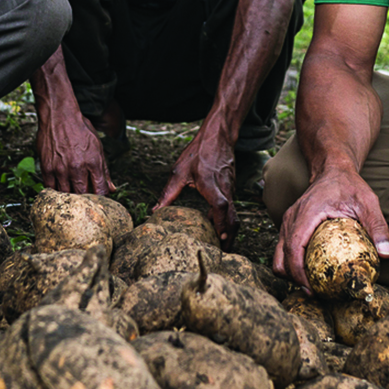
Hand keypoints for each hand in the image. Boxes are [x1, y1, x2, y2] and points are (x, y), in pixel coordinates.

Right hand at [36, 106, 113, 195]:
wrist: (59, 116)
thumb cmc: (80, 130)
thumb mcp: (98, 147)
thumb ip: (104, 171)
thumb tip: (112, 188)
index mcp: (93, 162)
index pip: (100, 190)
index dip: (100, 198)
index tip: (99, 199)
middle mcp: (77, 168)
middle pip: (83, 195)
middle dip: (85, 199)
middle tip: (85, 198)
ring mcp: (61, 169)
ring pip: (66, 194)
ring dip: (70, 196)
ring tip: (72, 193)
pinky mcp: (47, 168)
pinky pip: (51, 188)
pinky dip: (56, 191)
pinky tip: (60, 188)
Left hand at [156, 126, 236, 246]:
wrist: (218, 136)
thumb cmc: (198, 152)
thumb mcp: (179, 171)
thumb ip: (168, 193)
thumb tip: (155, 211)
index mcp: (211, 184)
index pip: (220, 205)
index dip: (220, 223)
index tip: (219, 238)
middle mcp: (225, 188)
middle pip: (232, 217)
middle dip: (229, 237)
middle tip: (221, 253)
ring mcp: (230, 189)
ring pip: (233, 214)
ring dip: (228, 231)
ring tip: (219, 246)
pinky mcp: (231, 189)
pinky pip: (231, 208)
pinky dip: (227, 220)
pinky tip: (216, 228)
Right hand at [272, 166, 388, 292]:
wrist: (333, 169)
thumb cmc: (349, 185)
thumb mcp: (368, 202)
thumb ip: (377, 227)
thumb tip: (386, 254)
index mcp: (306, 214)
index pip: (294, 247)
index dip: (298, 272)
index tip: (311, 289)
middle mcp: (291, 219)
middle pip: (280, 257)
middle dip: (293, 278)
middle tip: (314, 293)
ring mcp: (288, 222)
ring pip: (278, 255)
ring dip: (291, 273)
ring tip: (311, 286)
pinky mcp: (290, 226)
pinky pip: (284, 250)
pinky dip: (292, 264)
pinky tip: (310, 272)